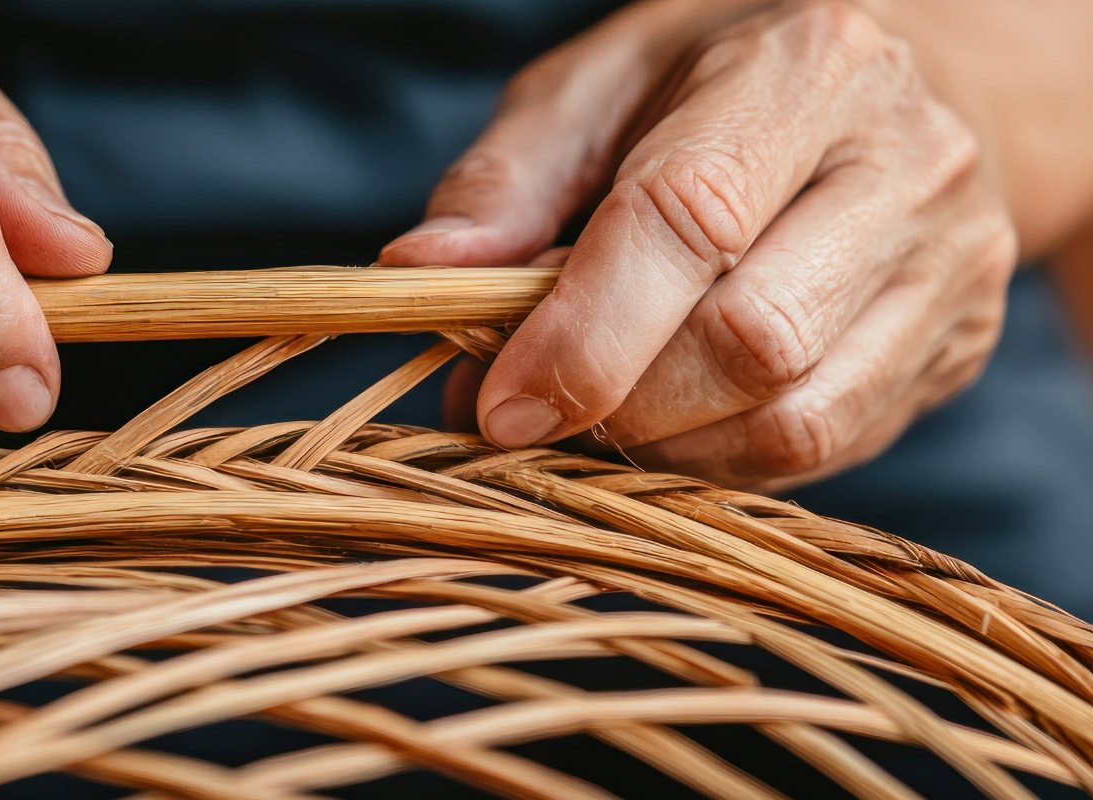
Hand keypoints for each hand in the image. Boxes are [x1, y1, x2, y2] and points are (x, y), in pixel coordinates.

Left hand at [381, 0, 1018, 490]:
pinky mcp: (958, 348)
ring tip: (599, 411)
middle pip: (750, 342)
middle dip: (617, 401)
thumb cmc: (718, 83)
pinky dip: (719, 462)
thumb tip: (418, 273)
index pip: (689, 219)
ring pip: (795, 420)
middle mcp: (906, 163)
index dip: (581, 332)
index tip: (498, 401)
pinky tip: (668, 423)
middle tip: (538, 406)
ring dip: (664, 447)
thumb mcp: (598, 85)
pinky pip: (824, 450)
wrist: (906, 84)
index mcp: (807, 68)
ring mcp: (949, 265)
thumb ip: (506, 178)